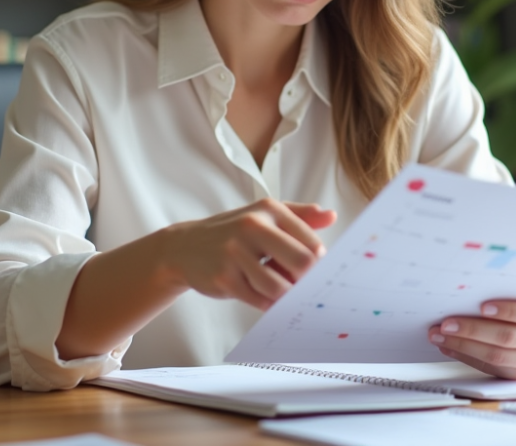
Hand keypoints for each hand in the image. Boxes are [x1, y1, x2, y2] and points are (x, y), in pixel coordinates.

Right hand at [159, 199, 335, 310]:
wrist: (184, 247)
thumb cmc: (232, 233)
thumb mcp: (264, 215)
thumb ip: (300, 216)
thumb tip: (331, 216)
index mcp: (269, 210)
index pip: (312, 243)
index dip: (319, 264)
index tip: (315, 272)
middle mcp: (252, 227)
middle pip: (302, 264)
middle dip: (306, 281)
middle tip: (302, 286)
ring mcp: (236, 253)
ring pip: (280, 287)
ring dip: (286, 296)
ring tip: (281, 292)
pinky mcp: (224, 278)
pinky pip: (259, 300)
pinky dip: (268, 305)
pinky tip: (266, 299)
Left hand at [428, 293, 515, 379]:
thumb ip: (509, 291)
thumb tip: (468, 291)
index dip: (507, 310)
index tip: (482, 306)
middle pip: (508, 337)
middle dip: (473, 330)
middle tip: (446, 323)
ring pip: (496, 356)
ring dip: (463, 345)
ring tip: (440, 335)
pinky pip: (490, 367)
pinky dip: (466, 356)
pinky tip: (450, 346)